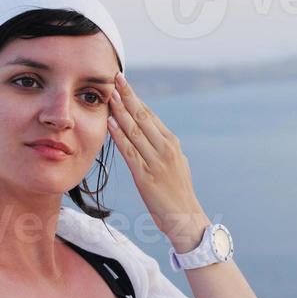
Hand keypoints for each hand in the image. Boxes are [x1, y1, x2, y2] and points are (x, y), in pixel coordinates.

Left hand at [105, 72, 208, 251]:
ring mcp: (157, 162)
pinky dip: (119, 136)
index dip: (135, 98)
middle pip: (143, 117)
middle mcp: (166, 149)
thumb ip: (162, 148)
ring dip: (121, 111)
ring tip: (110, 95)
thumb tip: (149, 134)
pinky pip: (130, 152)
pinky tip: (110, 123)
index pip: (150, 115)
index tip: (123, 83)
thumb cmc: (178, 194)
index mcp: (172, 143)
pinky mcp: (146, 177)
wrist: (187, 219)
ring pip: (135, 131)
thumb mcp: (175, 164)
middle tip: (116, 78)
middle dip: (128, 97)